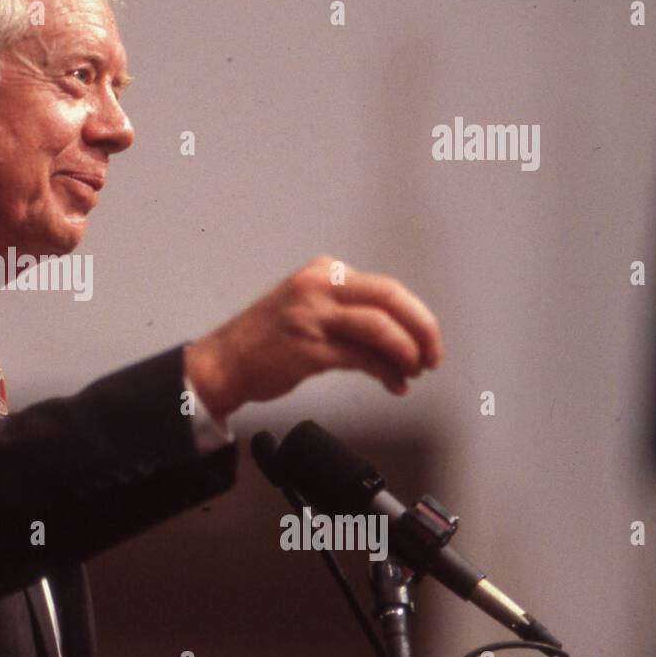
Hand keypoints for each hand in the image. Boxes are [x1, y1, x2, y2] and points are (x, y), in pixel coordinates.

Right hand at [184, 254, 443, 422]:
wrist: (223, 363)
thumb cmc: (264, 340)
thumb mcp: (307, 306)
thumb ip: (346, 309)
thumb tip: (398, 330)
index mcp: (322, 272)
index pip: (386, 288)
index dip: (416, 315)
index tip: (428, 338)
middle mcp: (318, 287)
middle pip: (391, 299)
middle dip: (422, 330)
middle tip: (432, 355)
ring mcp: (312, 317)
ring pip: (381, 328)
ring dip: (406, 354)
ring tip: (412, 371)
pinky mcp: (308, 348)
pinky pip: (363, 359)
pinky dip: (386, 373)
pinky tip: (393, 384)